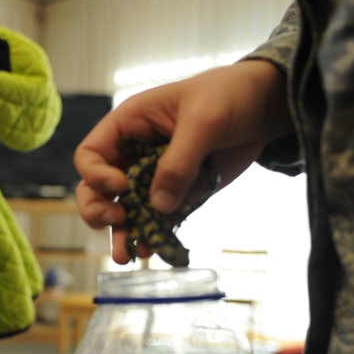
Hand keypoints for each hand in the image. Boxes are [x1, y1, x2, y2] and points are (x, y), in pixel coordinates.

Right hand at [73, 59, 292, 264]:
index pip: (91, 155)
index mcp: (128, 126)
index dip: (97, 175)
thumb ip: (179, 162)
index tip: (122, 186)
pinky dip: (154, 238)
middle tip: (116, 222)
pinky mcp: (177, 195)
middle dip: (99, 210)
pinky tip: (156, 252)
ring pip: (125, 211)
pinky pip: (157, 221)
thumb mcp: (203, 121)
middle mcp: (133, 154)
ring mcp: (153, 178)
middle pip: (97, 189)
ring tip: (126, 257)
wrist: (262, 108)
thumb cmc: (227, 96)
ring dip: (123, 235)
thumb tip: (159, 206)